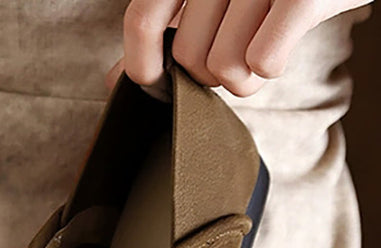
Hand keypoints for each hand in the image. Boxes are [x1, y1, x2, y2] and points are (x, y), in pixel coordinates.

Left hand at [106, 0, 372, 96]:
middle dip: (209, 74)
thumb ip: (164, 30)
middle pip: (189, 56)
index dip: (141, 63)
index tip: (153, 80)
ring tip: (259, 52)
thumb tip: (115, 80)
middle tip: (233, 54)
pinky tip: (281, 49)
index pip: (143, 17)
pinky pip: (262, 62)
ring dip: (243, 78)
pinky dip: (270, 69)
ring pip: (225, 65)